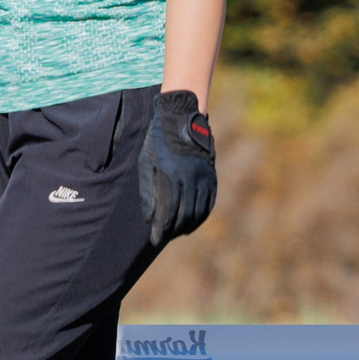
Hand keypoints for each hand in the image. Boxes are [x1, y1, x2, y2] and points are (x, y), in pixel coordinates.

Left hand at [139, 90, 215, 245]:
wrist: (181, 120)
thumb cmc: (157, 143)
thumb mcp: (146, 163)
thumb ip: (148, 191)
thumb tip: (149, 218)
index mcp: (171, 174)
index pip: (168, 209)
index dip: (161, 227)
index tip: (155, 238)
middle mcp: (190, 177)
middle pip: (184, 212)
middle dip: (173, 229)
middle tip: (163, 238)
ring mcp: (204, 176)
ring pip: (198, 209)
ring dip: (187, 225)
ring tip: (176, 233)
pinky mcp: (212, 176)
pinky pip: (209, 202)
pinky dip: (201, 216)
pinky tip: (192, 224)